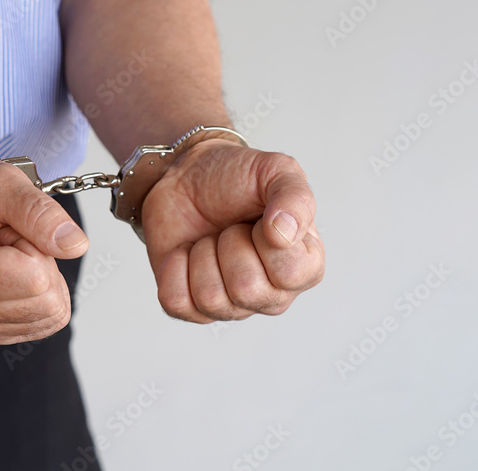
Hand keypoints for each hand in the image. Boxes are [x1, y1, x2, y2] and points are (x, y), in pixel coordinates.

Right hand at [0, 156, 88, 344]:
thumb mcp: (2, 183)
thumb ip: (39, 213)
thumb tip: (75, 246)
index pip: (38, 277)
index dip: (35, 244)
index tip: (5, 229)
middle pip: (49, 301)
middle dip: (41, 263)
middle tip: (9, 240)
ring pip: (52, 314)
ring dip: (41, 278)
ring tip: (8, 254)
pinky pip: (45, 323)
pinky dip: (39, 294)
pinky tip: (11, 272)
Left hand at [142, 139, 323, 322]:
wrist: (185, 177)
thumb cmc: (235, 178)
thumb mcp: (275, 170)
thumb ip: (294, 195)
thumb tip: (284, 233)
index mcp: (304, 266)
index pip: (291, 273)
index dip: (266, 237)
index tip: (260, 218)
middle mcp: (272, 294)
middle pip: (246, 290)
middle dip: (228, 244)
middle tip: (229, 228)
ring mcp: (232, 306)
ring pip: (210, 298)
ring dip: (201, 255)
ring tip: (210, 239)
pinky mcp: (192, 306)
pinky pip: (176, 302)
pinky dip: (173, 268)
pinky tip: (186, 252)